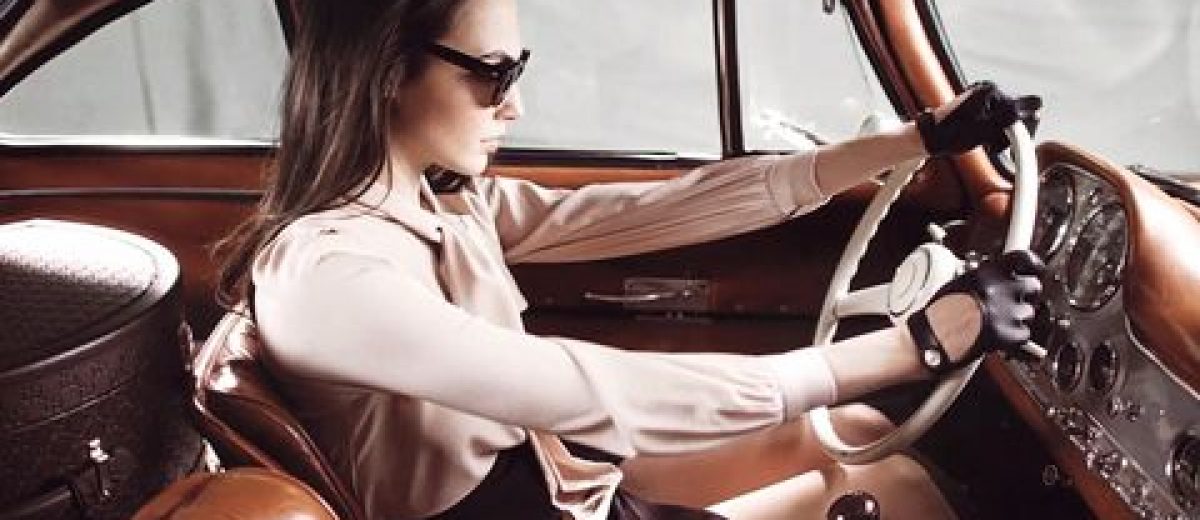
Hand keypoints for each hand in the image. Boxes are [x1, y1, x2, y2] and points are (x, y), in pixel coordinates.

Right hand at [906, 250, 1043, 374]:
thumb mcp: (958, 283)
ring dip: (1016, 318)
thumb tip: (1003, 277)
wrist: (929, 340)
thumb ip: (985, 279)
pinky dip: (1015, 339)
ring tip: (994, 323)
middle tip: (1011, 303)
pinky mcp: (1008, 335)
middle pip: (1033, 287)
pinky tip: (997, 337)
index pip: (1023, 258)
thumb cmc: (936, 315)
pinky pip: (1024, 335)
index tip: (1036, 269)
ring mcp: (1005, 313)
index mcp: (985, 273)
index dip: (1034, 264)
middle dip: (1025, 295)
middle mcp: (998, 289)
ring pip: (1029, 313)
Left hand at [917, 81, 1041, 157]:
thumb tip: (1038, 107)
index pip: (1028, 105)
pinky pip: (999, 119)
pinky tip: (984, 140)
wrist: (928, 138)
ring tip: (987, 142)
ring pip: (1010, 118)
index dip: (1026, 125)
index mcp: (991, 91)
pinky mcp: (980, 107)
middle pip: (1020, 112)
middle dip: (1013, 130)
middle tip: (996, 142)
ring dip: (1003, 133)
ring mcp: (984, 98)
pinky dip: (996, 132)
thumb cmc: (950, 134)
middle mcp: (989, 89)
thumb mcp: (984, 129)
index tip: (1016, 139)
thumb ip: (1011, 117)